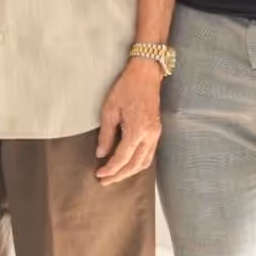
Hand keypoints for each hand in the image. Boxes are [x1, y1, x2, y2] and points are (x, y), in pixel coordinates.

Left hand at [95, 59, 163, 182]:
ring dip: (129, 172)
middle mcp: (150, 135)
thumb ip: (106, 134)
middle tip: (105, 180)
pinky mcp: (157, 131)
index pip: (122, 158)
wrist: (146, 74)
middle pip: (135, 164)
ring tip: (114, 176)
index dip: (110, 169)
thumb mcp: (109, 110)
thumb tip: (101, 153)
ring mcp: (156, 134)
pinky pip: (149, 154)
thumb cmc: (126, 88)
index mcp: (137, 130)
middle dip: (120, 175)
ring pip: (145, 162)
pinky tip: (127, 165)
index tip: (99, 174)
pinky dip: (138, 163)